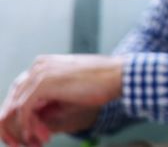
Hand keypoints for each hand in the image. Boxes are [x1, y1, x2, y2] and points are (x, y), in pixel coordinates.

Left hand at [0, 54, 123, 146]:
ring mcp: (39, 73)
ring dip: (22, 129)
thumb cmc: (102, 81)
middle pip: (12, 99)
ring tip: (35, 142)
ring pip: (15, 107)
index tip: (31, 134)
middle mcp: (37, 66)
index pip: (19, 92)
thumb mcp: (71, 88)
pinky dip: (29, 126)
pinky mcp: (44, 84)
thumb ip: (51, 98)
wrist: (119, 75)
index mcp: (43, 64)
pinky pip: (24, 110)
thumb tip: (33, 117)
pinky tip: (41, 136)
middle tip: (27, 143)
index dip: (20, 116)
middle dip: (15, 125)